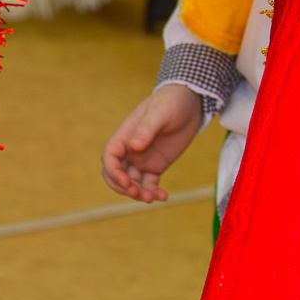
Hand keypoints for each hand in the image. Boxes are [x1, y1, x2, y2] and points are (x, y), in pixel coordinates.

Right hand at [102, 82, 207, 202]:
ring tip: (154, 198)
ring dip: (139, 193)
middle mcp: (129, 150)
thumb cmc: (171, 102)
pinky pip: (149, 183)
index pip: (110, 158)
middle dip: (124, 187)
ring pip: (132, 182)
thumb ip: (146, 129)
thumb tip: (134, 147)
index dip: (114, 172)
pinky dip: (153, 191)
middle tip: (140, 194)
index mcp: (124, 136)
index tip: (127, 182)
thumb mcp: (160, 112)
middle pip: (116, 174)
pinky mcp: (156, 165)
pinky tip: (163, 195)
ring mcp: (142, 159)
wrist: (190, 103)